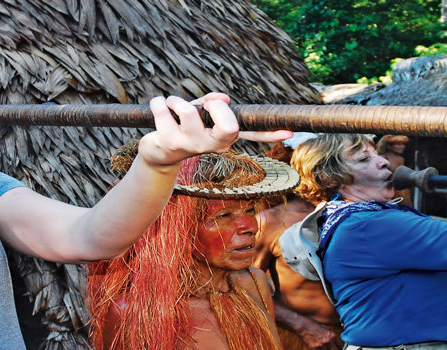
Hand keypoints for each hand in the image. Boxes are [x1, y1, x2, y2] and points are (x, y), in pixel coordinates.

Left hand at [135, 93, 292, 167]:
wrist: (157, 155)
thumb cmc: (182, 128)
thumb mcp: (200, 115)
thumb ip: (212, 103)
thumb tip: (224, 98)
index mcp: (223, 136)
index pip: (250, 134)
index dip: (270, 134)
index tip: (289, 132)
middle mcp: (212, 144)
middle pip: (228, 127)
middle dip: (214, 106)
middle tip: (201, 108)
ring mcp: (191, 145)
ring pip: (187, 110)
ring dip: (175, 100)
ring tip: (170, 104)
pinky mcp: (169, 143)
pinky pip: (163, 109)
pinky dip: (158, 103)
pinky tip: (158, 108)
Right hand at [299, 323, 343, 349]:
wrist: (305, 326)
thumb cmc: (315, 326)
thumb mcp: (326, 329)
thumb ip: (332, 336)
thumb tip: (336, 343)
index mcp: (332, 335)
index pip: (340, 345)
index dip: (339, 347)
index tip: (337, 347)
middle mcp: (328, 340)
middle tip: (330, 349)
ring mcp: (321, 344)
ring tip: (322, 348)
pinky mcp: (314, 347)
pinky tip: (317, 349)